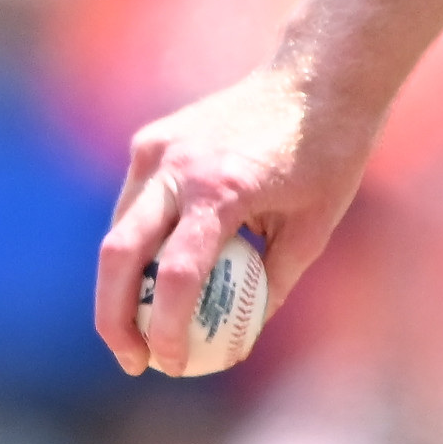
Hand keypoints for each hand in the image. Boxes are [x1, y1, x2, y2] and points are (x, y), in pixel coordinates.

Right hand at [90, 60, 363, 376]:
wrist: (315, 79)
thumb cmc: (328, 157)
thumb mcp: (314, 231)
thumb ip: (272, 285)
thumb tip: (238, 337)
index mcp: (221, 191)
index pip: (176, 275)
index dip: (167, 328)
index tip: (171, 364)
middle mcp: (176, 167)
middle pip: (118, 256)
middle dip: (114, 318)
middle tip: (133, 361)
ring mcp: (156, 149)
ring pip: (117, 231)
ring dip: (121, 285)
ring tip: (142, 328)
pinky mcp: (150, 141)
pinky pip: (133, 205)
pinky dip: (137, 246)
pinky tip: (156, 276)